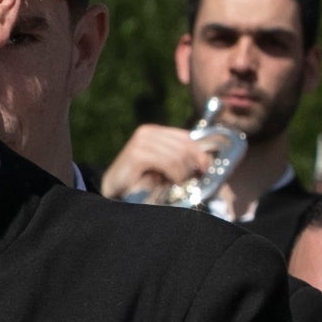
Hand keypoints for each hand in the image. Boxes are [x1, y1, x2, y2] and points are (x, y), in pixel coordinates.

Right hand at [97, 124, 217, 200]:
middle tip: (194, 178)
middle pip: (184, 145)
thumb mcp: (163, 165)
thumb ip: (179, 158)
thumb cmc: (141, 180)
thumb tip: (206, 160)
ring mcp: (141, 141)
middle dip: (193, 164)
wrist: (114, 190)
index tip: (205, 168)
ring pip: (177, 155)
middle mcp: (147, 132)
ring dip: (182, 172)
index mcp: (154, 131)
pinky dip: (174, 174)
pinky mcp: (137, 154)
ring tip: (179, 183)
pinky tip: (171, 182)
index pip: (186, 136)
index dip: (199, 152)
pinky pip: (167, 163)